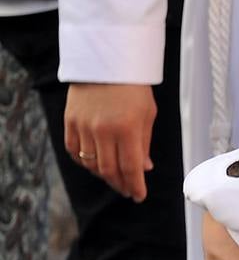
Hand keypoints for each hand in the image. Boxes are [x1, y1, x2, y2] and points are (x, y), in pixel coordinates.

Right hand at [64, 83, 156, 200]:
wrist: (106, 63)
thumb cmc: (134, 89)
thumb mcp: (147, 114)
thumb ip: (144, 143)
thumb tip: (144, 169)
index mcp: (127, 129)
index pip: (131, 168)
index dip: (135, 186)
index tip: (139, 196)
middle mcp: (103, 131)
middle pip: (109, 170)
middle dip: (120, 184)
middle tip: (127, 191)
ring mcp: (84, 126)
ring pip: (90, 164)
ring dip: (103, 175)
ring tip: (114, 178)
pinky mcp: (70, 121)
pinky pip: (74, 150)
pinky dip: (83, 162)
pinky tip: (93, 165)